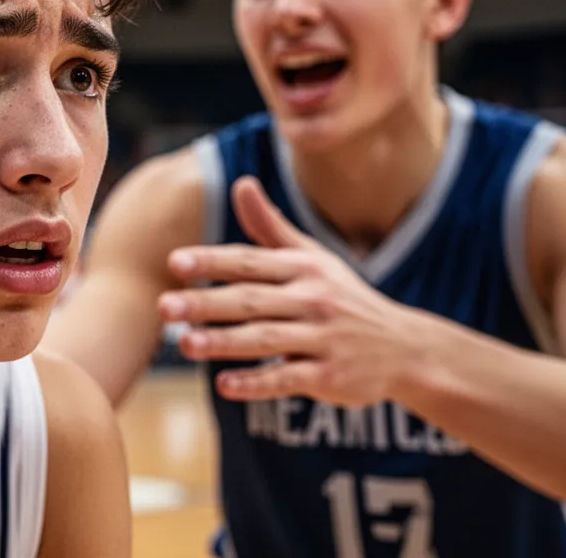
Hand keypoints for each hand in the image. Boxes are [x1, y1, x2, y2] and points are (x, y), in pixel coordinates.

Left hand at [158, 175, 432, 406]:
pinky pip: (289, 379)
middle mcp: (314, 300)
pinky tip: (223, 385)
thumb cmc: (342, 298)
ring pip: (266, 339)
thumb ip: (270, 226)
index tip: (173, 262)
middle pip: (250, 301)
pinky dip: (257, 382)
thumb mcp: (312, 259)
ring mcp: (324, 339)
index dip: (211, 261)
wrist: (404, 348)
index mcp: (303, 269)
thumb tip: (241, 183)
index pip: (249, 262)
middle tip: (163, 308)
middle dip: (205, 304)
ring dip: (224, 342)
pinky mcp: (331, 377)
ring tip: (184, 345)